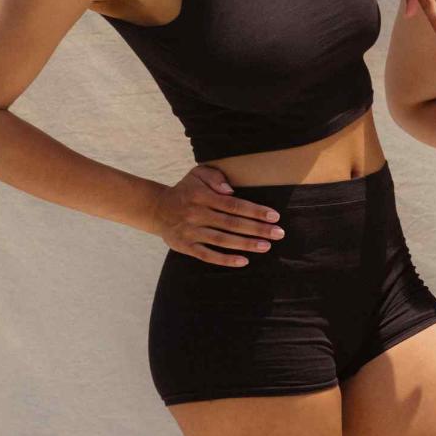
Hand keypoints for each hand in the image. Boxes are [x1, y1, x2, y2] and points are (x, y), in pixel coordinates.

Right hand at [150, 165, 284, 265]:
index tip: (274, 216)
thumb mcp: (197, 174)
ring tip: (266, 246)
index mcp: (202, 196)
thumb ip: (215, 176)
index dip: (255, 211)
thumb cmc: (185, 190)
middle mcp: (196, 213)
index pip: (233, 204)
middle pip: (232, 223)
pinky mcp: (185, 246)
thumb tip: (231, 190)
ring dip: (246, 244)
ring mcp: (190, 231)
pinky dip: (225, 259)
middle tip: (279, 233)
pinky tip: (244, 261)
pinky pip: (207, 255)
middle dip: (257, 229)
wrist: (157, 209)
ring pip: (222, 240)